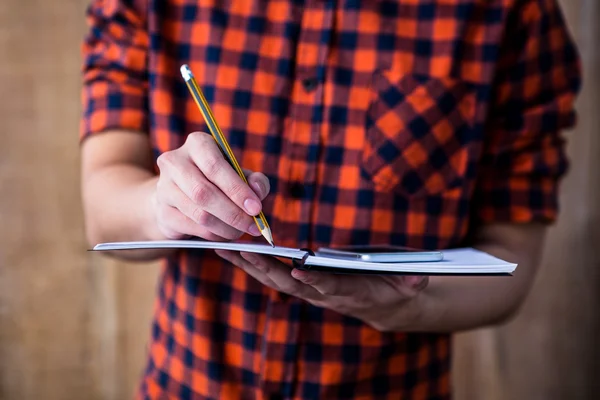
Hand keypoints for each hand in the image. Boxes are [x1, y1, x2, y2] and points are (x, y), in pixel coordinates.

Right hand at [152, 132, 269, 240]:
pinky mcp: (162, 212)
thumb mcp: (240, 175)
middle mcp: (175, 161)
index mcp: (197, 143)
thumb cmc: (218, 181)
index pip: (215, 166)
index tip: (256, 208)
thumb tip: (258, 191)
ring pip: (199, 214)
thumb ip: (254, 181)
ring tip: (241, 231)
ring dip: (226, 227)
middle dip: (233, 213)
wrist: (181, 195)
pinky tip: (225, 235)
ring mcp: (164, 187)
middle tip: (253, 227)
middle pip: (204, 192)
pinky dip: (214, 235)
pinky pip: (192, 227)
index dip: (237, 189)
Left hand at [215, 251, 428, 331]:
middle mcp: (321, 294)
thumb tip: (419, 279)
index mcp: (347, 293)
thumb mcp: (407, 287)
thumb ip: (411, 283)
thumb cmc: (394, 292)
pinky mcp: (300, 283)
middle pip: (288, 283)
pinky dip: (250, 263)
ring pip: (272, 279)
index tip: (299, 271)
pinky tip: (231, 248)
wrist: (383, 308)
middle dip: (265, 268)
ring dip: (247, 264)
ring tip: (222, 245)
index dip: (315, 280)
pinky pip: (271, 274)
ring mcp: (308, 290)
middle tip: (241, 250)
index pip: (328, 287)